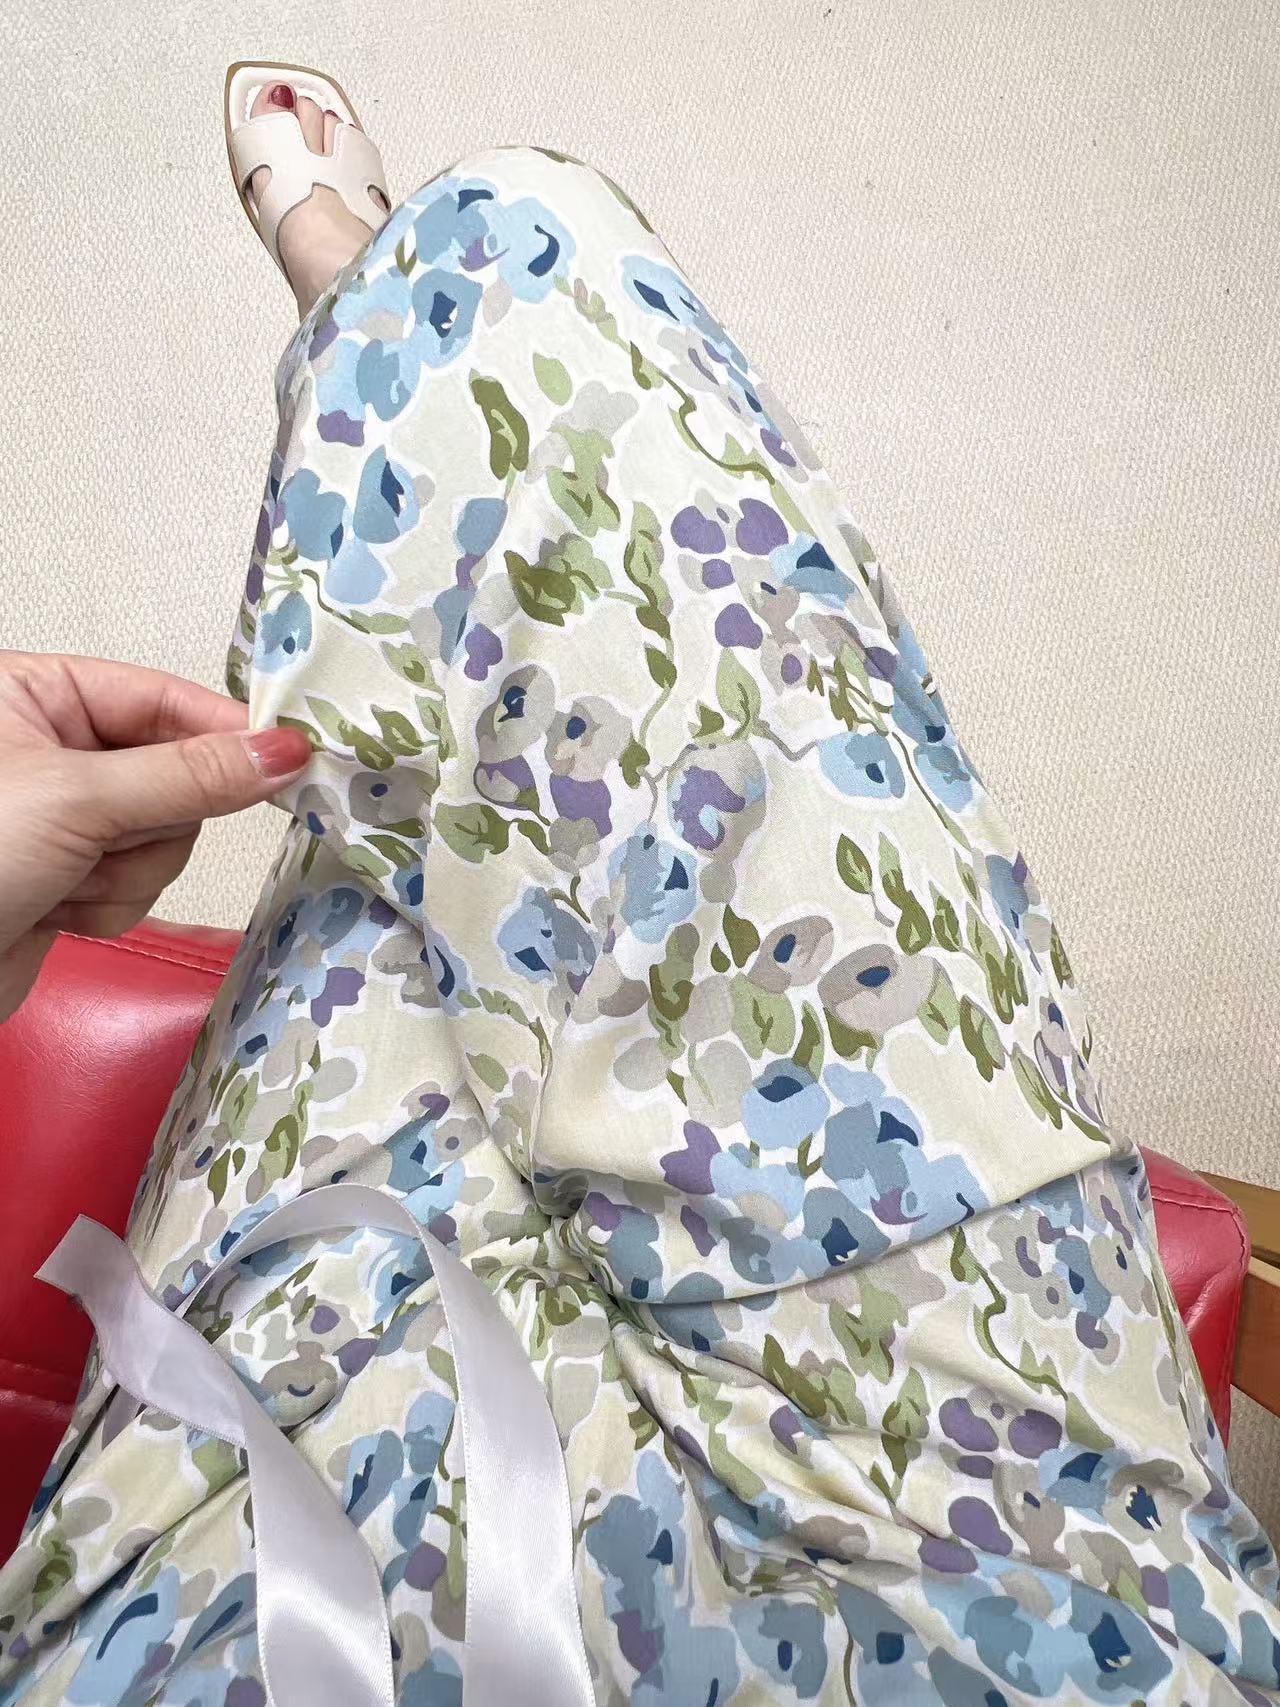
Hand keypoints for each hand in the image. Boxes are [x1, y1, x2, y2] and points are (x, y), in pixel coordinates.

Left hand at [0, 652, 311, 1020]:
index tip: (287, 757)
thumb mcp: (76, 800)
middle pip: (174, 776)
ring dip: (122, 874)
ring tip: (59, 882)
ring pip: (163, 840)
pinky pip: (137, 888)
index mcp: (33, 695)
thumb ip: (188, 775)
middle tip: (103, 839)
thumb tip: (279, 751)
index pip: (159, 697)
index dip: (223, 730)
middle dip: (147, 824)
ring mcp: (61, 820)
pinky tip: (51, 909)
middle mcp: (50, 751)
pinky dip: (105, 907)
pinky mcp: (67, 879)